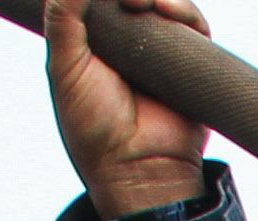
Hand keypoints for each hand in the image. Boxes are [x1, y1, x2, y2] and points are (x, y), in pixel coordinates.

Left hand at [50, 0, 217, 218]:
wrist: (135, 166)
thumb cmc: (93, 125)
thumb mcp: (65, 64)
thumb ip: (62, 17)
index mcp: (96, 40)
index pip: (101, 0)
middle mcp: (130, 43)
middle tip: (125, 1)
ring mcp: (161, 53)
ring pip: (166, 5)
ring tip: (144, 4)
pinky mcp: (192, 64)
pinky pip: (194, 28)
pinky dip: (185, 13)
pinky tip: (168, 12)